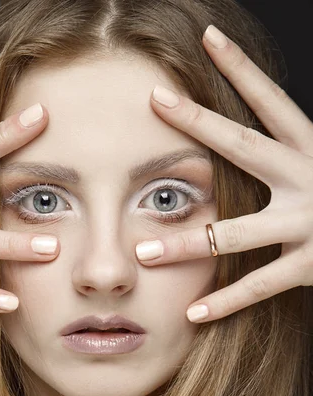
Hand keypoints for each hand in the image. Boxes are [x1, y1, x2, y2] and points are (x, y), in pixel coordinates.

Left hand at [137, 24, 312, 322]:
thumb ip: (283, 153)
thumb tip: (245, 134)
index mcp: (309, 150)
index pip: (271, 101)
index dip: (242, 68)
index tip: (209, 37)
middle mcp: (307, 178)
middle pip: (246, 145)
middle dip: (200, 121)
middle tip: (158, 99)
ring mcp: (308, 222)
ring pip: (238, 233)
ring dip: (189, 243)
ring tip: (144, 252)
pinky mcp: (311, 265)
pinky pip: (260, 285)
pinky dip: (226, 301)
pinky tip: (192, 313)